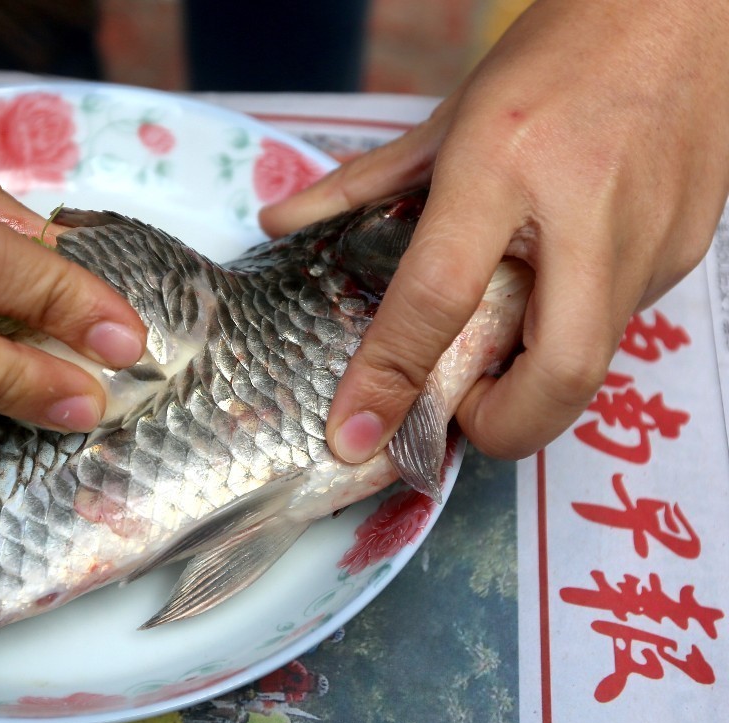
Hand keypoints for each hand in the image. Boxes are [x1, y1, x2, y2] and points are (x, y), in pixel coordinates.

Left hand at [260, 0, 728, 459]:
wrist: (689, 8)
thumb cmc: (562, 49)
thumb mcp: (451, 111)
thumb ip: (364, 182)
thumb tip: (280, 222)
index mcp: (505, 162)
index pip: (437, 298)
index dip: (389, 379)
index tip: (353, 434)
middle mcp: (586, 208)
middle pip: (557, 374)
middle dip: (502, 428)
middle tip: (459, 414)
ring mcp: (652, 235)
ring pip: (594, 359)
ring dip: (536, 377)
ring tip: (498, 341)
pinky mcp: (689, 248)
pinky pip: (622, 323)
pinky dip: (574, 329)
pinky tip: (553, 288)